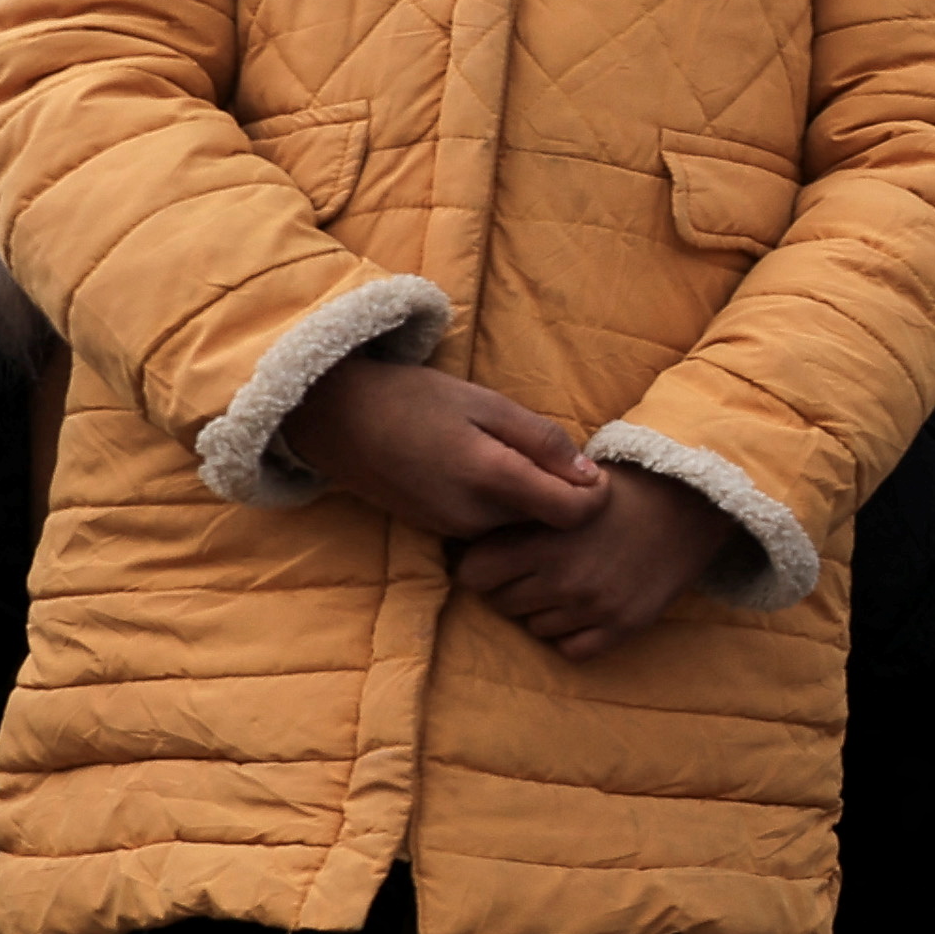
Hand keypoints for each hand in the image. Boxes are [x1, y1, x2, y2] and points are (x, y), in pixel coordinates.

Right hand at [286, 355, 604, 539]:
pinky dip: (503, 507)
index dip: (597, 494)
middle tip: (554, 458)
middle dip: (564, 497)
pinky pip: (492, 528)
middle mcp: (474, 517)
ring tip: (516, 459)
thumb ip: (543, 441)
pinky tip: (486, 474)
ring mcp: (454, 531)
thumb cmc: (416, 400)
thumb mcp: (488, 404)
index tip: (593, 469)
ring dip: (532, 502)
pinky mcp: (439, 533)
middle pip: (551, 523)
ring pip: (522, 528)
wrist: (337, 420)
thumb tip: (591, 477)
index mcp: (491, 478)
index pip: (575, 513)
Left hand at [453, 463, 730, 662]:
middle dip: (513, 588)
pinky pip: (572, 650)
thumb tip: (468, 535)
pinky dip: (573, 635)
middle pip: (502, 603)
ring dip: (545, 611)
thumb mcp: (563, 489)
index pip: (474, 574)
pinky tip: (587, 610)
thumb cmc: (619, 491)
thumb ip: (521, 513)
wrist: (691, 504)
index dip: (482, 565)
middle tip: (536, 570)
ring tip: (570, 584)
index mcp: (543, 540)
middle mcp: (564, 578)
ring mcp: (594, 606)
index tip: (498, 558)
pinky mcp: (624, 625)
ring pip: (536, 628)